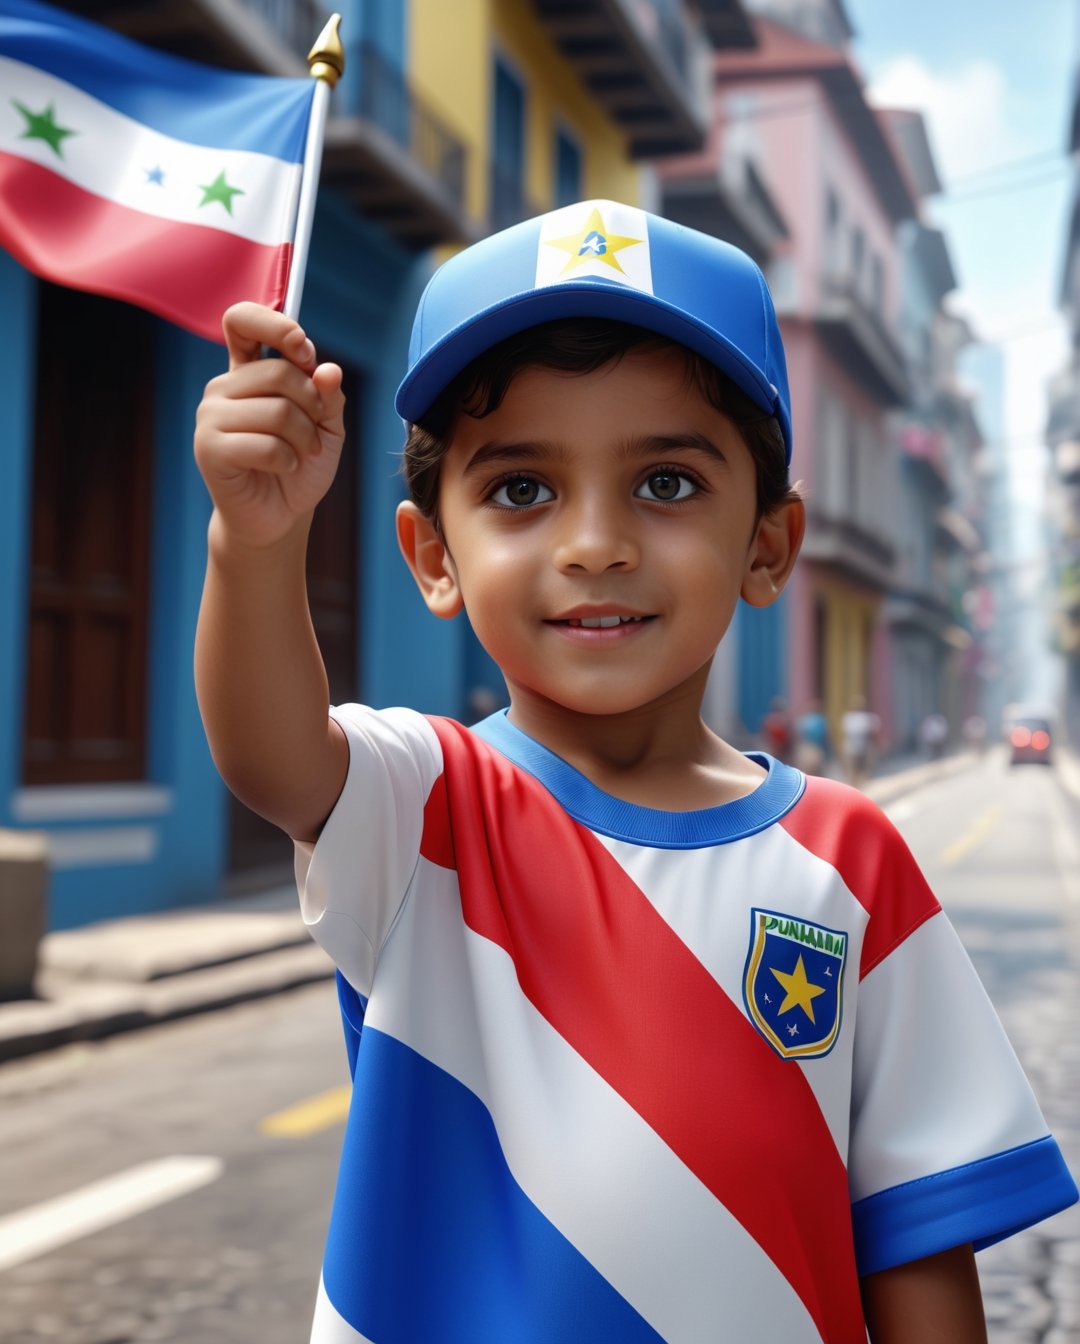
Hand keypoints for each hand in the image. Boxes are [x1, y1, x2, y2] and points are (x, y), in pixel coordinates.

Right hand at [194, 302, 345, 548]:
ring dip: (304, 439)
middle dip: (313, 407)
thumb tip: (327, 369)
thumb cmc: (300, 466)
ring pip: (277, 410)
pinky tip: (284, 469)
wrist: (281, 516)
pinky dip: (288, 460)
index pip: (242, 320)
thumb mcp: (327, 427)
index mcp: (247, 372)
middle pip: (280, 373)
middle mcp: (223, 388)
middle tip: (314, 434)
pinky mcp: (209, 448)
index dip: (275, 325)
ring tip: (300, 455)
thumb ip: (329, 395)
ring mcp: (210, 416)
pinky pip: (265, 444)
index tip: (303, 351)